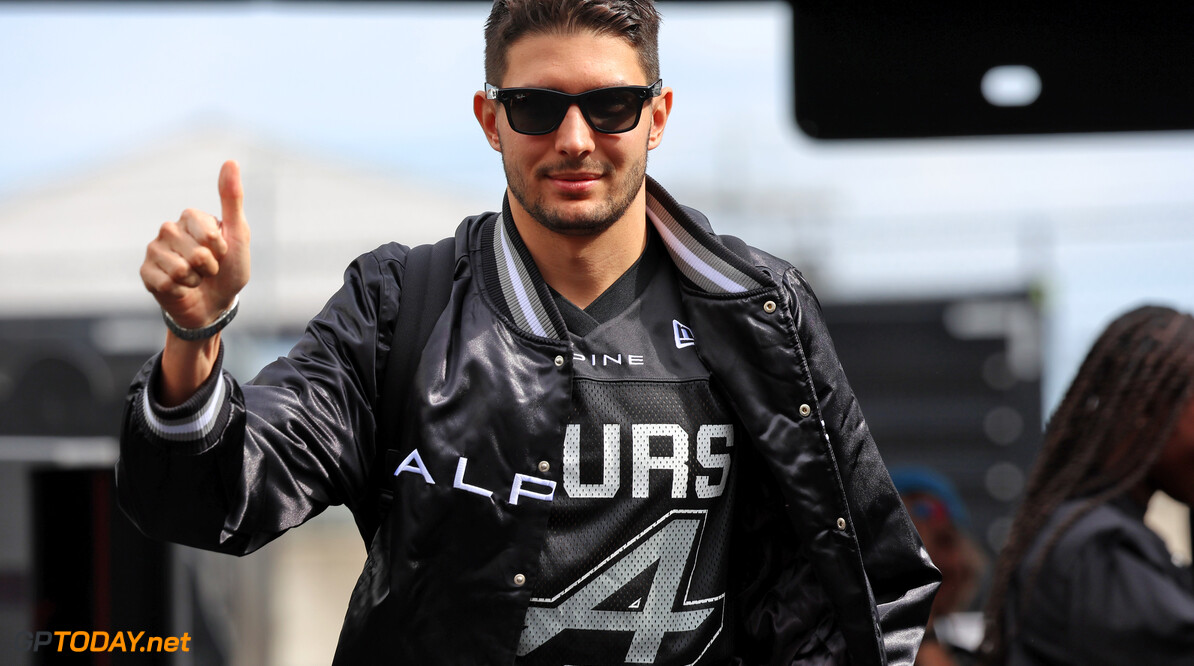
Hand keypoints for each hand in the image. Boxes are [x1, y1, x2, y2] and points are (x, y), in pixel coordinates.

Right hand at [141, 160, 250, 329]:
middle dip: (210, 267)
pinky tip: (181, 289)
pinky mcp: (145, 273)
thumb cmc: (229, 270)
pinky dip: (180, 291)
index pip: (208, 232)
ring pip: (179, 269)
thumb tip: (230, 161)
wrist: (214, 305)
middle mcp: (169, 229)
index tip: (222, 252)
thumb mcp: (238, 235)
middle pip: (196, 252)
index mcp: (191, 217)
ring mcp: (154, 250)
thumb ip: (232, 199)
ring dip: (195, 280)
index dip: (221, 249)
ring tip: (196, 279)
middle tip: (209, 270)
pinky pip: (164, 283)